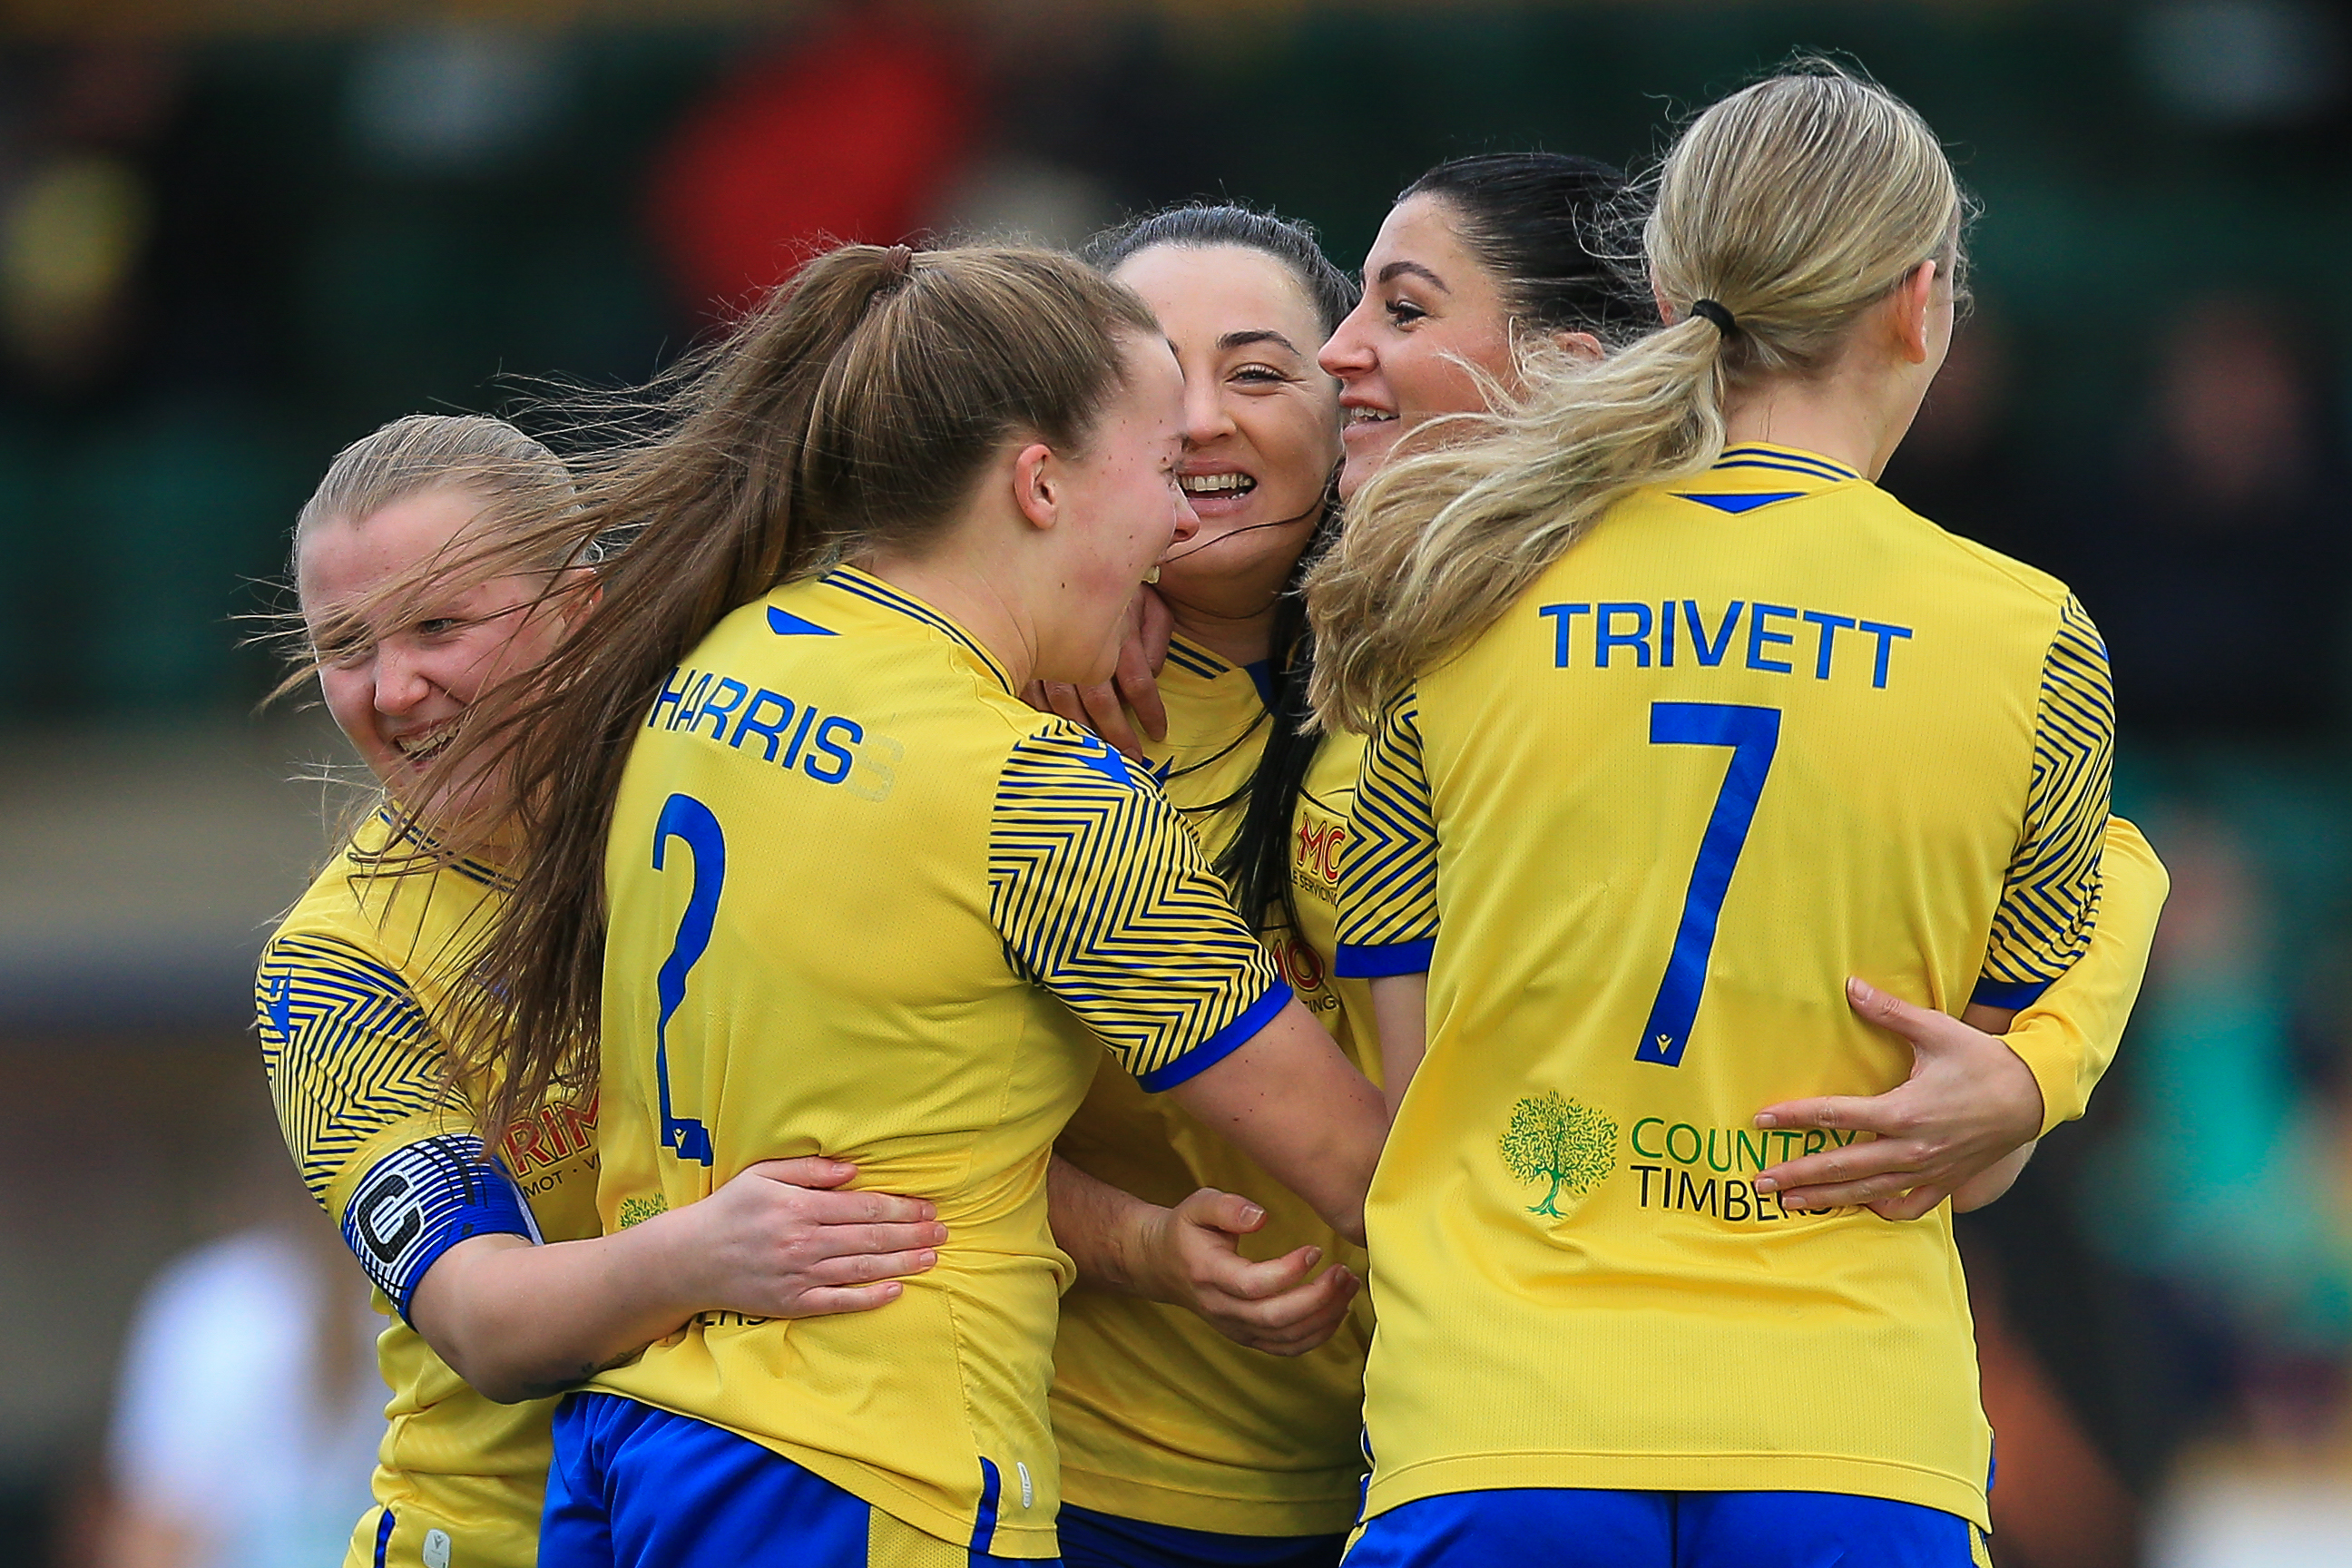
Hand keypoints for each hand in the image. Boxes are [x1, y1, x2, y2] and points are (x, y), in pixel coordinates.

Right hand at [674, 1158, 945, 1317]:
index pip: (864, 1207)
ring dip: (902, 1263)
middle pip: (871, 1238)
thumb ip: (809, 1170)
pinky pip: (838, 1301)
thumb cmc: (731, 1210)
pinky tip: (896, 1290)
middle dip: (912, 1234)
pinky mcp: (792, 1303)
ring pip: (862, 1270)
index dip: (901, 1208)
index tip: (928, 1208)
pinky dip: (869, 1298)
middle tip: (943, 1232)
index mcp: (799, 1206)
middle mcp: (803, 1241)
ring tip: (933, 1257)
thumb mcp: (763, 1175)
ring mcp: (799, 1275)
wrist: (690, 1259)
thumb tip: (854, 1170)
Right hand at [1022, 588, 1170, 759]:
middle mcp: (1083, 645)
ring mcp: (1051, 652)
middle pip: (1101, 702)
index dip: (1150, 712)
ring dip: (1081, 733)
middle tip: (1132, 760)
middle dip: (1117, 735)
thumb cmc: (1113, 578)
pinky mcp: (1024, 655)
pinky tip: (1052, 734)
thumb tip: (1154, 672)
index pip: (1138, 682)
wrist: (1057, 552)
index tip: (1159, 733)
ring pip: (1064, 704)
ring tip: (1095, 755)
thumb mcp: (1147, 598)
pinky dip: (1042, 717)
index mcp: (1117, 631)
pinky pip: (1030, 694)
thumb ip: (1157, 636)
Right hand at [1130, 1187, 1360, 1356]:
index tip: (1315, 1250)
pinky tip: (1337, 1310)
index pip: (1253, 1284)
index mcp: (1209, 1274)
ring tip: (1347, 1286)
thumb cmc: (1187, 1231)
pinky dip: (1318, 1335)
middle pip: (1275, 1318)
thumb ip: (1227, 1207)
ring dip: (1324, 1317)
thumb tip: (1261, 1217)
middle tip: (1343, 1272)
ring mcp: (1235, 1328)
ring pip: (1286, 1338)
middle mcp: (1221, 1309)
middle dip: (1317, 1298)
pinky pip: (1287, 1347)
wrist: (1164, 1265)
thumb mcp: (1198, 1206)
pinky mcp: (1248, 1337)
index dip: (1289, 1272)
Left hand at [1750, 978, 2044, 1220]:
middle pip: (1843, 1165)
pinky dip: (1883, 1210)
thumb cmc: (1982, 1060)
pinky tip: (1860, 1207)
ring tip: (1791, 1203)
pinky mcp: (1946, 1181)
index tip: (1761, 1121)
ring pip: (1868, 1191)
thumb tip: (1850, 985)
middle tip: (1761, 1182)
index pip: (1836, 1115)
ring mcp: (1928, 1170)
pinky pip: (1909, 1206)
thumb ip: (1888, 1011)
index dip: (1795, 1118)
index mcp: (1904, 1110)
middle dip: (1799, 1174)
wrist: (2034, 1095)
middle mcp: (1911, 1147)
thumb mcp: (1936, 1030)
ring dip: (1827, 1197)